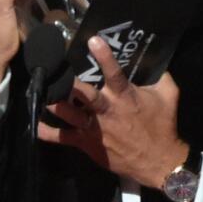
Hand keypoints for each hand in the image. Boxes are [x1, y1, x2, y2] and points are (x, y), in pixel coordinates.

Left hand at [37, 35, 187, 187]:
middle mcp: (106, 111)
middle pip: (85, 95)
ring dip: (54, 103)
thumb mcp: (168, 95)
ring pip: (69, 114)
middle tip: (54, 70)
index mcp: (125, 97)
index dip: (104, 57)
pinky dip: (47, 132)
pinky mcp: (86, 144)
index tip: (93, 40)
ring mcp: (94, 129)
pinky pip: (63, 138)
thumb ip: (160, 76)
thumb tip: (153, 58)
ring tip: (39, 91)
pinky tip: (34, 124)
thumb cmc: (162, 125)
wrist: (158, 161)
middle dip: (70, 84)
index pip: (115, 74)